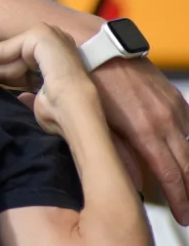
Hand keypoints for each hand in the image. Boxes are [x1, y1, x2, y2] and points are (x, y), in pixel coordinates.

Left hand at [0, 24, 99, 138]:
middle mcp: (50, 41)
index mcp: (50, 57)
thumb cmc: (60, 114)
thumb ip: (22, 90)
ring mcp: (47, 35)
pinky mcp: (40, 35)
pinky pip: (3, 48)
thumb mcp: (34, 98)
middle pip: (3, 50)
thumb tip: (18, 96)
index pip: (10, 57)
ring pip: (0, 50)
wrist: (76, 115)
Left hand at [89, 56, 188, 223]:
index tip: (182, 217)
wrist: (91, 45)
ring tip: (188, 188)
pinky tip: (185, 155)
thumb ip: (113, 153)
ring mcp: (172, 106)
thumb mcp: (91, 122)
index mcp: (145, 130)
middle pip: (188, 165)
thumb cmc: (84, 84)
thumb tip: (128, 182)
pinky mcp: (172, 95)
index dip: (179, 200)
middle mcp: (165, 120)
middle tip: (188, 212)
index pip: (171, 175)